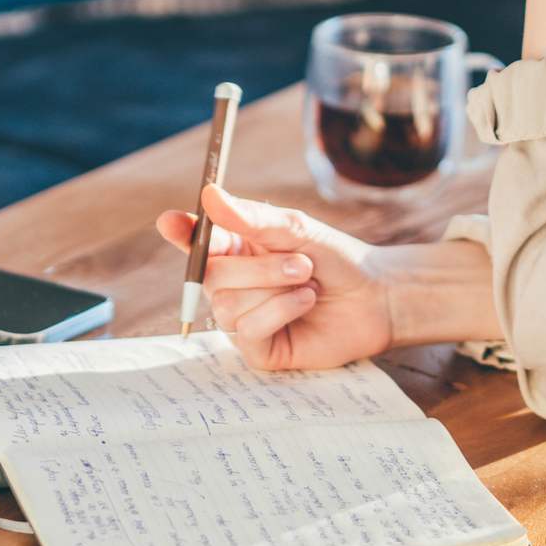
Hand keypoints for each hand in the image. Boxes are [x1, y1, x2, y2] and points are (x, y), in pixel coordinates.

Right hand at [154, 185, 394, 371]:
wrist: (375, 297)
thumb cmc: (335, 260)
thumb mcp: (296, 229)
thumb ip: (252, 218)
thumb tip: (209, 195)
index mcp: (235, 250)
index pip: (195, 242)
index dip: (179, 232)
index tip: (170, 222)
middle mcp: (231, 286)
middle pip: (210, 274)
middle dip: (259, 267)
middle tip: (300, 263)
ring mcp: (241, 319)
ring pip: (227, 304)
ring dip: (275, 288)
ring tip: (308, 282)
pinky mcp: (258, 350)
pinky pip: (247, 330)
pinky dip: (279, 311)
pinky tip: (305, 302)